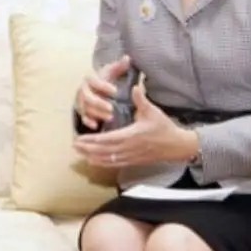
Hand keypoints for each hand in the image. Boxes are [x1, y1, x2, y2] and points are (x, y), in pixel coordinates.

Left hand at [73, 85, 198, 167]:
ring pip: (108, 159)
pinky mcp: (133, 161)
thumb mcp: (153, 111)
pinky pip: (114, 163)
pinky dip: (102, 163)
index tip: (80, 138)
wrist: (176, 146)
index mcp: (132, 135)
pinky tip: (93, 161)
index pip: (108, 139)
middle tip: (74, 145)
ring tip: (79, 153)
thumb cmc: (164, 127)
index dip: (92, 140)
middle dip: (88, 148)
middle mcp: (129, 148)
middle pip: (104, 151)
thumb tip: (134, 87)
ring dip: (92, 156)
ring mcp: (130, 156)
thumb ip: (141, 100)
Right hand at [75, 55, 130, 129]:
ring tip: (111, 117)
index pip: (94, 81)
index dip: (103, 86)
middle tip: (111, 108)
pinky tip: (97, 125)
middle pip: (88, 97)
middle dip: (99, 103)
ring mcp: (81, 102)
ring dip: (97, 114)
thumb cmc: (104, 81)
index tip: (115, 91)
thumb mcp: (111, 72)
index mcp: (90, 80)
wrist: (93, 90)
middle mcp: (83, 91)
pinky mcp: (82, 112)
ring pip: (86, 109)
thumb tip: (127, 58)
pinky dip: (89, 122)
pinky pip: (83, 118)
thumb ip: (119, 67)